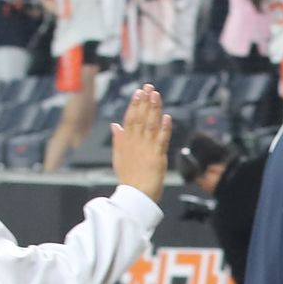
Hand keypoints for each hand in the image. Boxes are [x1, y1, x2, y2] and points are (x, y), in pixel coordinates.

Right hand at [110, 85, 172, 201]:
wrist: (136, 195)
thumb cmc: (129, 178)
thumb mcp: (119, 157)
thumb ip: (118, 139)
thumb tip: (114, 124)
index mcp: (127, 142)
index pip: (130, 119)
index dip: (135, 104)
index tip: (139, 92)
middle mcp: (136, 143)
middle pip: (140, 118)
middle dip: (145, 102)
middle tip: (149, 87)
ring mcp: (147, 148)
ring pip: (150, 125)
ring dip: (154, 109)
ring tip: (156, 95)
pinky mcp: (157, 156)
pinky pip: (162, 139)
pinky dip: (165, 128)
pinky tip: (168, 117)